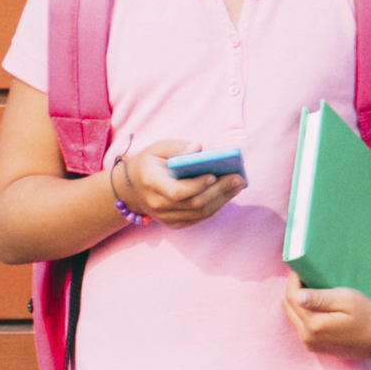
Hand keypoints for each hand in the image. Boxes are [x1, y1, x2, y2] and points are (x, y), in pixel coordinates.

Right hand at [107, 142, 241, 226]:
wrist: (132, 188)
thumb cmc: (150, 163)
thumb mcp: (158, 148)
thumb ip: (178, 146)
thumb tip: (198, 149)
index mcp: (151, 182)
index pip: (176, 191)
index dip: (197, 185)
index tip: (214, 174)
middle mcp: (156, 204)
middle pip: (193, 204)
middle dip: (218, 191)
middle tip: (238, 179)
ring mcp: (164, 217)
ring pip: (199, 213)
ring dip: (222, 200)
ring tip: (238, 185)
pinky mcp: (173, 223)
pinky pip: (198, 218)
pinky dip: (215, 206)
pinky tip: (228, 194)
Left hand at [282, 283, 370, 359]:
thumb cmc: (369, 315)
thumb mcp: (348, 300)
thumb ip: (321, 298)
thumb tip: (297, 295)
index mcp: (314, 325)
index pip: (291, 297)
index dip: (293, 279)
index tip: (300, 266)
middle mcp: (307, 337)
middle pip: (287, 307)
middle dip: (292, 289)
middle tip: (303, 275)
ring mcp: (310, 344)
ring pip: (292, 317)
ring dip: (296, 301)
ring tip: (309, 287)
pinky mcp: (315, 347)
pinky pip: (300, 326)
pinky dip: (303, 312)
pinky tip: (314, 303)